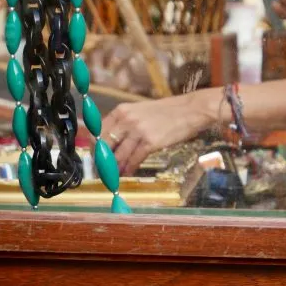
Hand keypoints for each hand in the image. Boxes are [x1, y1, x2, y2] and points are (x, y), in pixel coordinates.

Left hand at [100, 89, 218, 174]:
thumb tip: (112, 140)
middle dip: (102, 161)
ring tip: (114, 175)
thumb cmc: (168, 111)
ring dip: (115, 168)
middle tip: (101, 171)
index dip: (95, 147)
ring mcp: (138, 131)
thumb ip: (126, 123)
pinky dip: (129, 169)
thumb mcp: (141, 111)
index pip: (99, 131)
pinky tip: (128, 173)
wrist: (191, 110)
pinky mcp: (150, 142)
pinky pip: (134, 160)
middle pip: (105, 145)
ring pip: (119, 155)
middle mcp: (127, 120)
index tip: (95, 157)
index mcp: (122, 111)